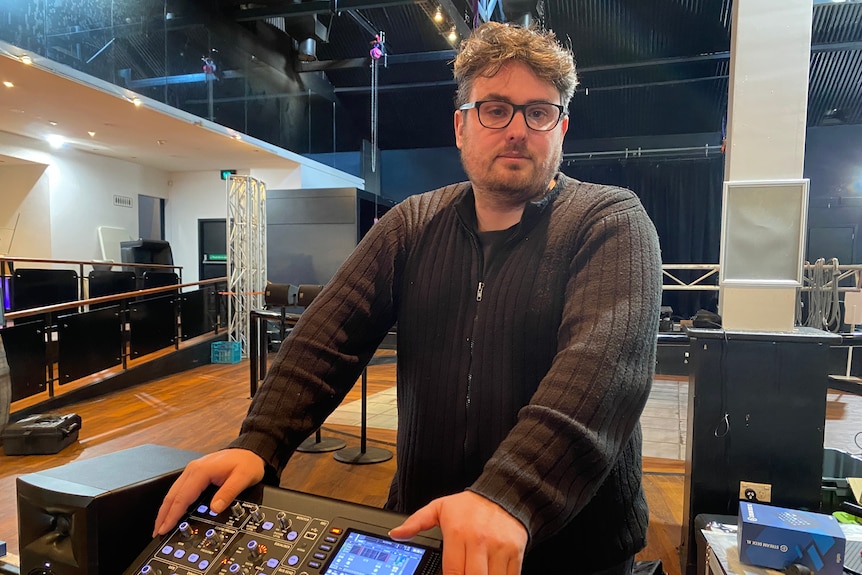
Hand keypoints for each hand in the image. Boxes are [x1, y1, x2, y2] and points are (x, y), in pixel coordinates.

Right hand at [152, 448, 264, 536]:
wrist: (250, 450)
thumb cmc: (247, 462)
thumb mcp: (243, 478)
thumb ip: (228, 493)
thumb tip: (215, 509)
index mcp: (201, 471)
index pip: (182, 497)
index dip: (173, 514)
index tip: (165, 528)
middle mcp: (193, 469)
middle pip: (173, 495)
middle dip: (163, 514)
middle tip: (158, 531)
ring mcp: (193, 470)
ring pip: (174, 492)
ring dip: (166, 509)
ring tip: (161, 525)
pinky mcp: (195, 473)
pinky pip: (180, 489)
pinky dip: (173, 501)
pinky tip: (171, 510)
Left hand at [389, 491, 526, 574]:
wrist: (503, 493)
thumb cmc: (469, 506)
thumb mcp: (439, 508)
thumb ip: (416, 522)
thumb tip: (396, 534)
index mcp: (458, 533)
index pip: (452, 572)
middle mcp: (479, 540)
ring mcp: (499, 547)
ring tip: (476, 574)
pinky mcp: (515, 551)